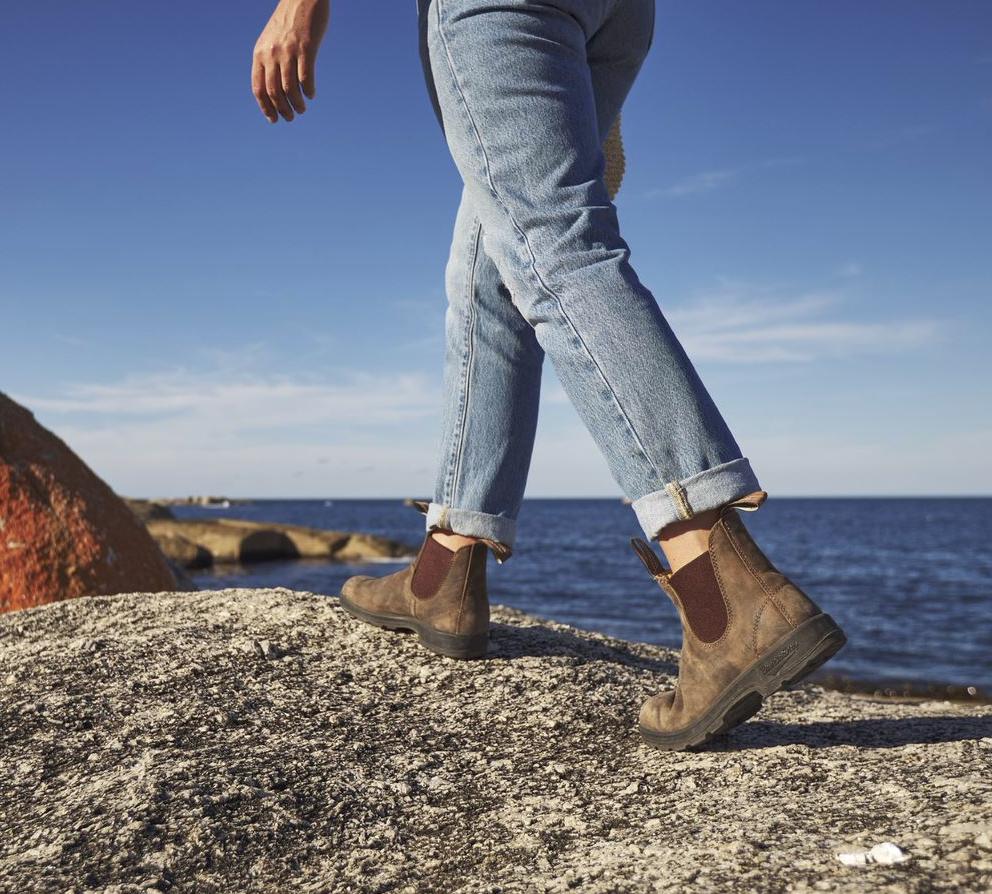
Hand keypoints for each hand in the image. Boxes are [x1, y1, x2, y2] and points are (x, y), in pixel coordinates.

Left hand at [252, 0, 329, 122]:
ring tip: (301, 110)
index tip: (273, 119)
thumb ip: (270, 61)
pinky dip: (308, 90)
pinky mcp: (305, 49)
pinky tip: (311, 95)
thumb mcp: (271, 41)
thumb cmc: (288, 22)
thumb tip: (275, 90)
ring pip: (289, 88)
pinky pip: (305, 77)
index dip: (265, 107)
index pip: (259, 88)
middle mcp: (271, 54)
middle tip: (291, 118)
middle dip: (282, 109)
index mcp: (260, 54)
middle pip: (274, 92)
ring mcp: (288, 51)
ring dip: (296, 104)